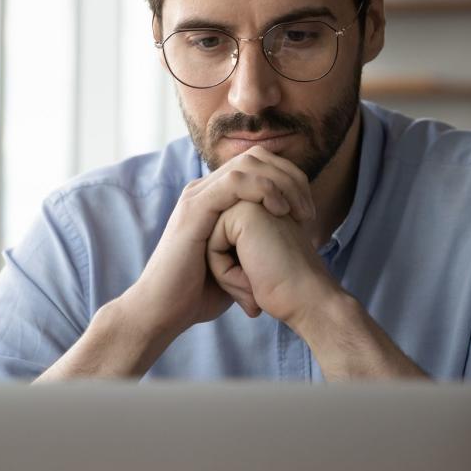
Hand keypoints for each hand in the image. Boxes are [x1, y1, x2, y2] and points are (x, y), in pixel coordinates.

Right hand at [121, 146, 316, 338]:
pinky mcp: (194, 209)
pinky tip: (280, 211)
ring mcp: (196, 196)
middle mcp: (203, 190)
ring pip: (248, 164)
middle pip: (256, 157)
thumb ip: (254, 245)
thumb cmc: (197, 295)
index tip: (308, 212)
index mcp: (213, 198)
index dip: (289, 180)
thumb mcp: (237, 264)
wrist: (162, 313)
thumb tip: (286, 243)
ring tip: (298, 212)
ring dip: (281, 183)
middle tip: (308, 211)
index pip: (258, 165)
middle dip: (290, 177)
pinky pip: (235, 183)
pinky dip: (264, 190)